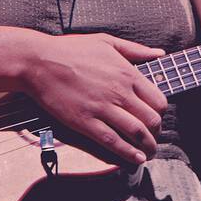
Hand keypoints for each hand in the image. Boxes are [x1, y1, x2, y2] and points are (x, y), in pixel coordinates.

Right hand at [21, 32, 168, 164]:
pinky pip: (112, 142)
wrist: (39, 61)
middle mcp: (119, 92)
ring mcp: (102, 108)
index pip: (158, 100)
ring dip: (148, 147)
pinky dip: (127, 153)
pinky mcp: (84, 122)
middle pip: (151, 120)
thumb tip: (159, 53)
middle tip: (154, 138)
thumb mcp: (107, 42)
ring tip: (150, 153)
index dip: (161, 113)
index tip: (157, 118)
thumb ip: (136, 49)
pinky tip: (136, 159)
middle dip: (157, 133)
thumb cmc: (71, 49)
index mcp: (127, 73)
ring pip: (136, 134)